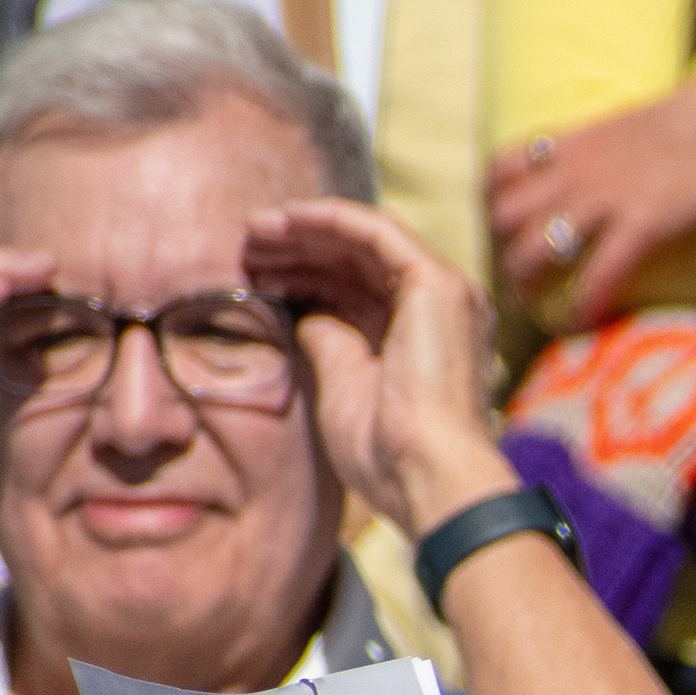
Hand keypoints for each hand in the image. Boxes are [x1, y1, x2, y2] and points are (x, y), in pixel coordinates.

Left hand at [239, 199, 513, 541]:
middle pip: (363, 259)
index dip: (308, 274)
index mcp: (425, 336)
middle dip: (303, 248)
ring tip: (255, 229)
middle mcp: (443, 308)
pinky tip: (287, 220)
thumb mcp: (342, 386)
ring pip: (367, 238)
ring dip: (309, 229)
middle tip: (250, 244)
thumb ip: (329, 342)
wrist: (427, 475)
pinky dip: (330, 218)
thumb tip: (307, 313)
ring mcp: (445, 292)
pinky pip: (375, 231)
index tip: (258, 275)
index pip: (363, 287)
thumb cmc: (388, 453)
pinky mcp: (436, 282)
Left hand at [486, 69, 695, 327]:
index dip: (491, 202)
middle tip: (520, 280)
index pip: (500, 169)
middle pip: (507, 217)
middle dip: (504, 253)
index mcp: (570, 145)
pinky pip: (599, 273)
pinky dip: (586, 303)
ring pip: (536, 248)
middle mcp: (574, 173)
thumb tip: (589, 170)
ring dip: (529, 285)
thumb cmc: (687, 125)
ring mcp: (603, 201)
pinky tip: (585, 322)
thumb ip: (595, 152)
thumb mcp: (622, 127)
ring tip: (538, 310)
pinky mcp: (639, 227)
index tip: (503, 228)